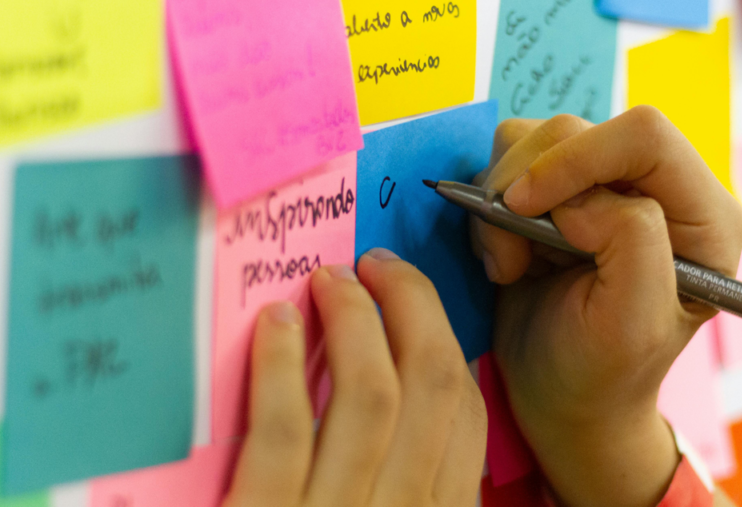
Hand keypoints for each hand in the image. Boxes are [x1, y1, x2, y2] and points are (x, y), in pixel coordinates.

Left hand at [223, 249, 486, 506]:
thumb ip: (397, 475)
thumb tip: (391, 384)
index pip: (465, 415)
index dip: (444, 340)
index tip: (411, 300)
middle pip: (431, 386)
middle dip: (410, 305)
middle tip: (375, 265)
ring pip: (369, 397)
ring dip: (353, 320)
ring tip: (328, 280)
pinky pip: (285, 432)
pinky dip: (281, 366)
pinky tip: (276, 323)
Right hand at [471, 108, 741, 506]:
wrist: (561, 397)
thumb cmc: (601, 373)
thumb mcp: (631, 324)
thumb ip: (630, 243)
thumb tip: (581, 199)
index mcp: (704, 217)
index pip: (645, 135)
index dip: (576, 158)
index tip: (523, 207)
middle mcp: (658, 189)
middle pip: (578, 129)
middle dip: (528, 185)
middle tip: (510, 254)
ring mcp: (603, 185)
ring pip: (535, 138)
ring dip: (502, 199)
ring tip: (510, 263)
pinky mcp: (559, 191)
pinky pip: (508, 160)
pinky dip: (490, 206)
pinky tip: (507, 256)